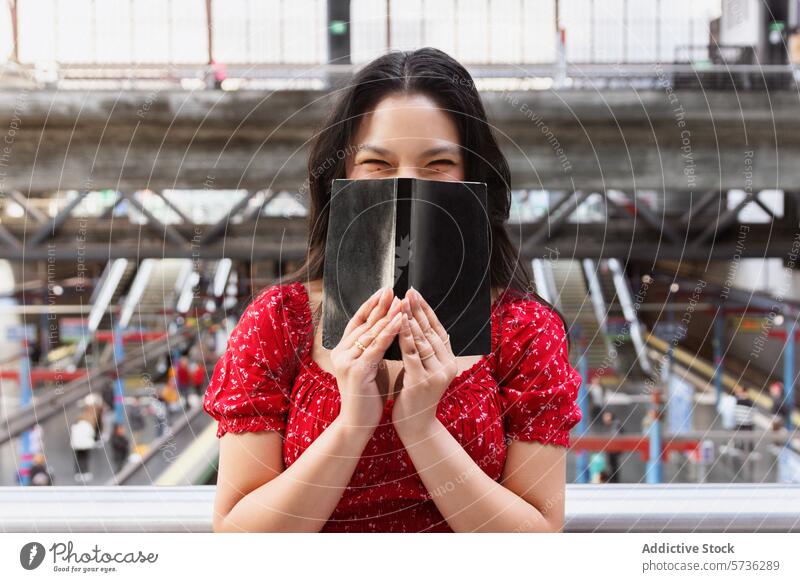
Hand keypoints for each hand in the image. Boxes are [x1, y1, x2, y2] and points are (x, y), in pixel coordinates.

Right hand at [332, 287, 403, 433]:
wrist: (357, 424)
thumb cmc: (367, 396)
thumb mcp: (371, 366)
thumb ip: (374, 349)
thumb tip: (387, 329)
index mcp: (344, 350)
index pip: (358, 321)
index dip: (371, 305)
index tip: (385, 291)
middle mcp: (341, 352)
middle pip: (364, 323)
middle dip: (381, 305)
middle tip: (394, 289)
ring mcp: (347, 361)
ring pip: (371, 332)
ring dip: (388, 315)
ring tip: (401, 302)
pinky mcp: (356, 371)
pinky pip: (376, 347)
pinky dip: (389, 332)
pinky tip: (400, 321)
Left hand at [391, 287, 457, 436]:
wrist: (414, 425)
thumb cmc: (414, 395)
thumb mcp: (421, 368)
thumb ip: (421, 349)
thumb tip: (412, 322)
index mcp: (449, 361)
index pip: (438, 329)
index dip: (426, 310)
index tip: (415, 293)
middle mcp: (447, 365)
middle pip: (431, 331)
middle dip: (418, 310)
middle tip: (407, 291)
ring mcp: (436, 373)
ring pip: (422, 340)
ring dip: (410, 319)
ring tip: (401, 303)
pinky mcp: (422, 380)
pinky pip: (411, 353)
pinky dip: (403, 336)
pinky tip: (395, 324)